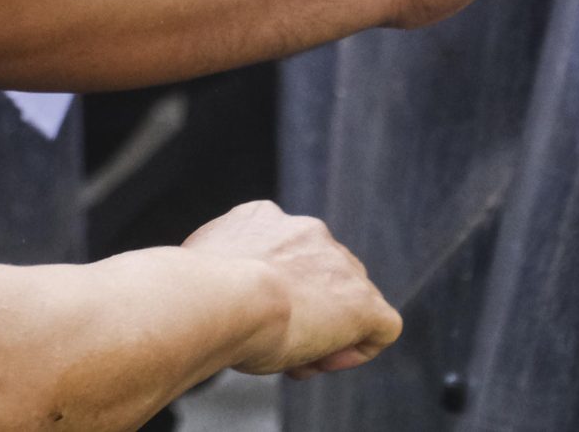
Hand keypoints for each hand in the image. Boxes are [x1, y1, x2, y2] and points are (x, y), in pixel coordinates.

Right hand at [183, 202, 400, 378]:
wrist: (223, 298)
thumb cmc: (198, 291)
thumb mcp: (198, 265)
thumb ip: (216, 267)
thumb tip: (209, 283)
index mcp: (263, 218)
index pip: (284, 252)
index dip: (272, 290)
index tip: (254, 318)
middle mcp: (306, 231)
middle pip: (319, 274)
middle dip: (303, 309)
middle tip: (275, 341)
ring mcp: (339, 265)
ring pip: (348, 299)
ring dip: (326, 330)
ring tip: (295, 356)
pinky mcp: (363, 303)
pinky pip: (380, 326)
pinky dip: (360, 348)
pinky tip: (327, 360)